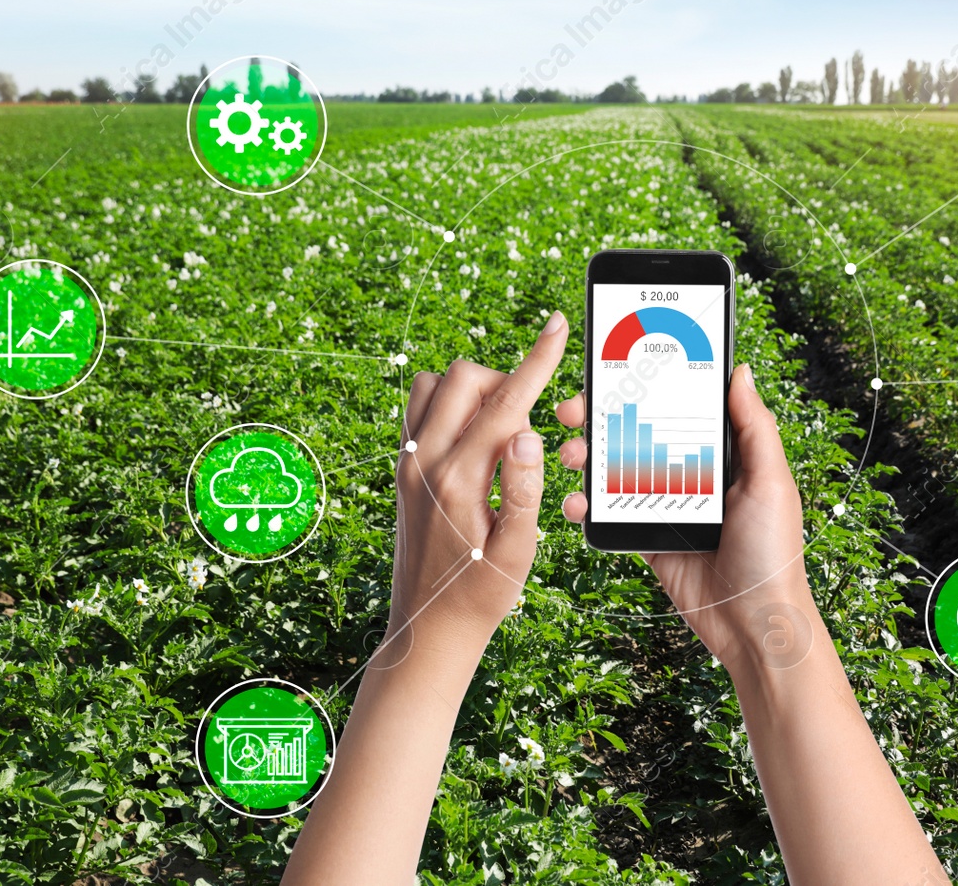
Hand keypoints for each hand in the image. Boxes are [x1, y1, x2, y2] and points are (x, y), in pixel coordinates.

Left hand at [388, 312, 568, 655]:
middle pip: (463, 378)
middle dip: (504, 384)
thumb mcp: (517, 553)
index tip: (555, 325)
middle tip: (526, 432)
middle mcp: (423, 461)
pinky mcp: (402, 470)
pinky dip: (450, 408)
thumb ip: (524, 490)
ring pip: (434, 385)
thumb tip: (529, 435)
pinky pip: (419, 409)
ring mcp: (406, 463)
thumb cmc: (480, 597)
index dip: (536, 361)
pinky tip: (474, 445)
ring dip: (472, 393)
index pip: (504, 403)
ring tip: (498, 436)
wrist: (427, 630)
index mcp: (458, 479)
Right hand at [556, 364, 820, 671]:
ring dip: (586, 456)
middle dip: (601, 417)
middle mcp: (690, 473)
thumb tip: (740, 371)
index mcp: (722, 454)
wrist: (753, 624)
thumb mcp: (771, 482)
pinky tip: (575, 502)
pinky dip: (585, 505)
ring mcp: (664, 504)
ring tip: (571, 455)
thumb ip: (755, 427)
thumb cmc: (773, 553)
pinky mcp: (645, 537)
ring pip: (615, 469)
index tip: (617, 366)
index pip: (679, 407)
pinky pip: (608, 514)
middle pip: (638, 432)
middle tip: (573, 410)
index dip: (648, 386)